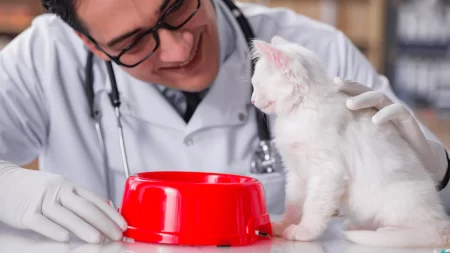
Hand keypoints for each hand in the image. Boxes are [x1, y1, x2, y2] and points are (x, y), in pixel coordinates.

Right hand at [0, 161, 126, 242]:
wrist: (3, 182)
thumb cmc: (34, 188)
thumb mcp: (59, 188)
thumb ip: (78, 198)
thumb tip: (104, 208)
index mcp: (68, 186)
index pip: (94, 200)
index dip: (110, 213)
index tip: (122, 225)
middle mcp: (57, 191)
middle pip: (84, 207)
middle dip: (103, 223)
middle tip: (116, 235)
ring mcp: (41, 200)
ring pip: (66, 216)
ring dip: (83, 229)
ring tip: (98, 240)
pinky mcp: (25, 212)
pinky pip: (41, 223)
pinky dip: (54, 230)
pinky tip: (66, 239)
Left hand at [333, 77, 448, 187]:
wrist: (415, 161)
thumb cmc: (384, 151)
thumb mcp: (363, 142)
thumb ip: (348, 136)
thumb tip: (319, 142)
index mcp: (369, 110)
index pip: (356, 94)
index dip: (344, 87)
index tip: (331, 82)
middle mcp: (381, 107)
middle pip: (366, 91)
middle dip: (351, 86)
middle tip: (337, 84)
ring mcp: (395, 112)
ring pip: (380, 97)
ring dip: (364, 98)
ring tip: (349, 104)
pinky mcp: (408, 121)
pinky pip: (398, 111)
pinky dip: (386, 113)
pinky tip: (375, 120)